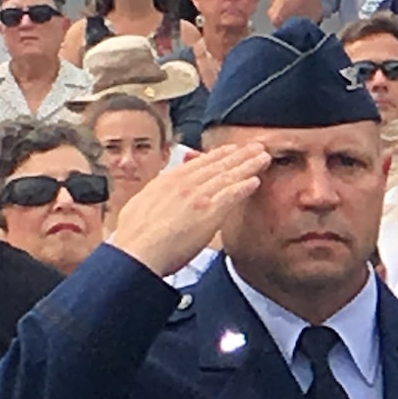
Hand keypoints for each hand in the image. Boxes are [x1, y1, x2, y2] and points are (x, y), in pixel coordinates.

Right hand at [108, 143, 271, 277]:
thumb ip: (155, 194)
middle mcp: (183, 184)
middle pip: (216, 165)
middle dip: (238, 154)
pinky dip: (244, 187)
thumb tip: (157, 189)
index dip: (216, 156)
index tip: (230, 150)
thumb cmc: (135, 237)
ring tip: (263, 157)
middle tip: (255, 146)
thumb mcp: (140, 205)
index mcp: (166, 182)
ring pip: (227, 175)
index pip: (197, 164)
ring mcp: (196, 196)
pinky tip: (256, 181)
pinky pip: (230, 195)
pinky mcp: (207, 212)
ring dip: (248, 165)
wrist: (137, 252)